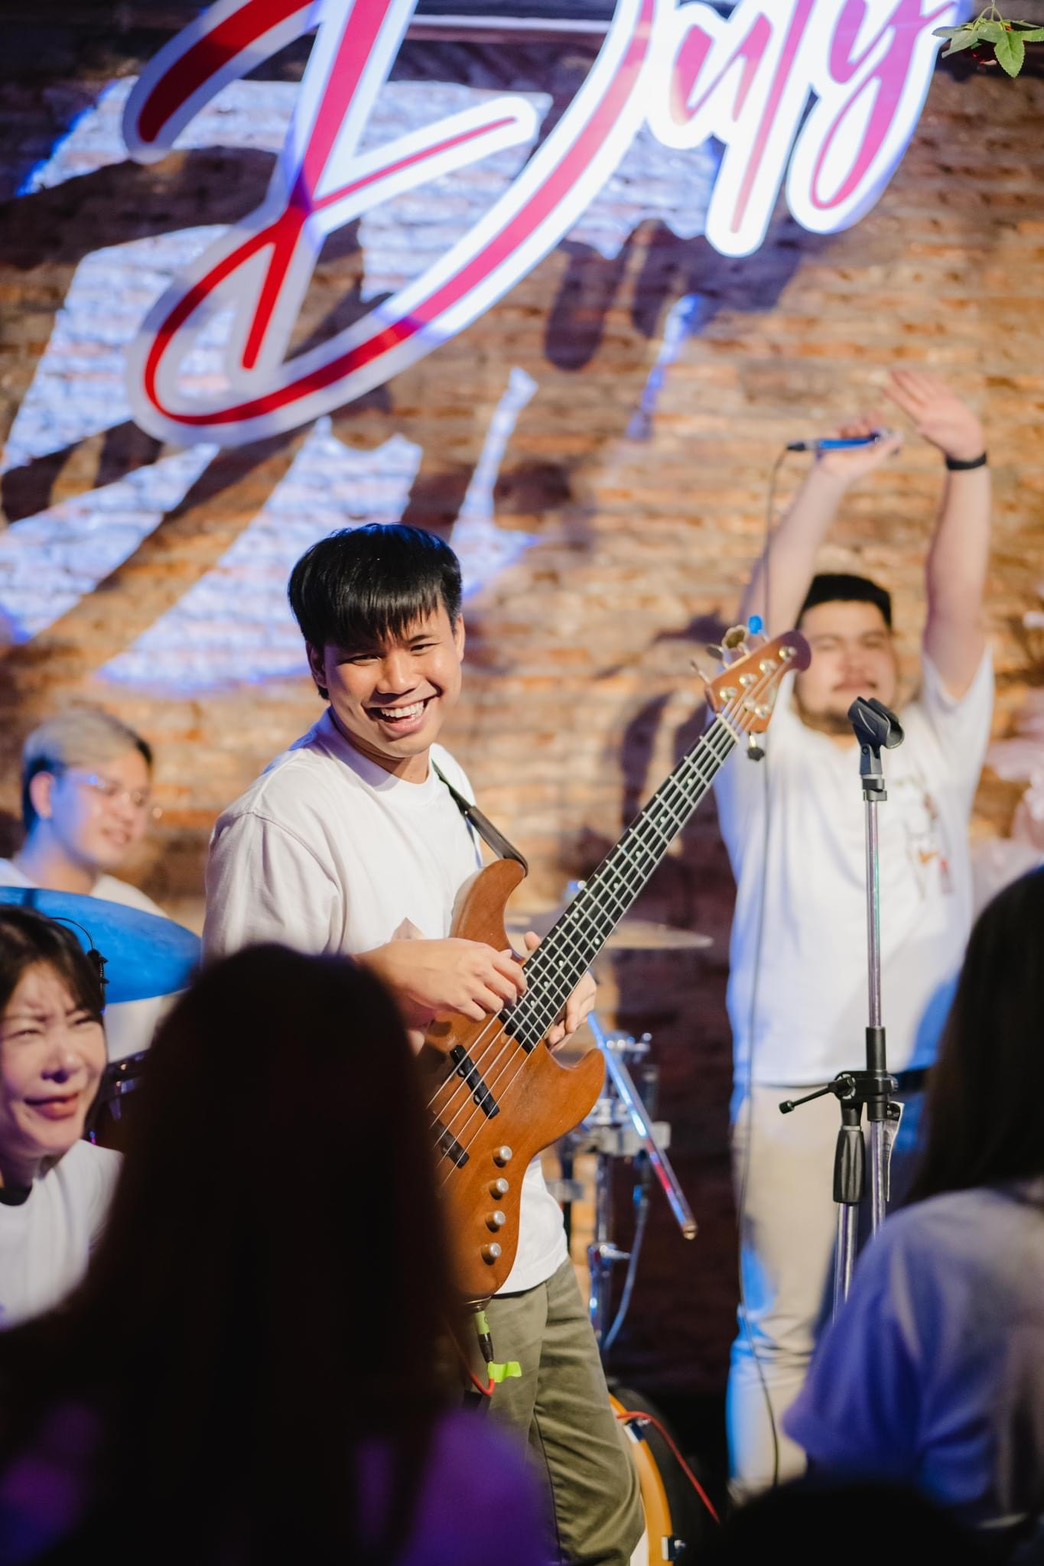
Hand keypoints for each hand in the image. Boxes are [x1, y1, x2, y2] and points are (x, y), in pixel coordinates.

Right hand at [360, 937, 526, 1027]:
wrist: (407, 964)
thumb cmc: (433, 954)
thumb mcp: (463, 946)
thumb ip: (487, 954)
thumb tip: (510, 956)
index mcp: (483, 952)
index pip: (516, 971)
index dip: (522, 985)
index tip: (521, 991)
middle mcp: (479, 968)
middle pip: (510, 991)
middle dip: (510, 1001)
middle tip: (505, 1004)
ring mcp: (469, 985)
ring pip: (497, 1006)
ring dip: (492, 1009)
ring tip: (481, 1005)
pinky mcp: (457, 1001)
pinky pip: (479, 1016)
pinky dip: (476, 1016)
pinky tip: (467, 1010)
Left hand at [519, 931, 596, 1049]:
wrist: (565, 973)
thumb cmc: (556, 965)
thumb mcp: (548, 957)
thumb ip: (539, 949)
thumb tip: (529, 936)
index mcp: (583, 981)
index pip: (580, 997)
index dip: (574, 1011)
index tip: (570, 1024)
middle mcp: (586, 997)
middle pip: (578, 1016)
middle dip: (566, 1028)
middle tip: (554, 1037)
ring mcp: (582, 1010)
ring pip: (574, 1026)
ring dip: (563, 1037)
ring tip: (550, 1044)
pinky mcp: (576, 1020)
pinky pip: (570, 1032)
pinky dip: (562, 1040)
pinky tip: (552, 1048)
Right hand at [813, 411, 903, 482]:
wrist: (835, 472)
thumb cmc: (855, 468)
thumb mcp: (876, 457)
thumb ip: (889, 446)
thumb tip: (901, 434)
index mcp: (864, 446)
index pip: (872, 430)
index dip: (877, 422)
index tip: (881, 416)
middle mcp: (853, 441)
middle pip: (863, 423)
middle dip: (870, 420)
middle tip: (876, 416)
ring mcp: (841, 437)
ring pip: (854, 423)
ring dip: (860, 425)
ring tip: (863, 430)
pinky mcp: (831, 434)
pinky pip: (843, 424)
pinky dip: (849, 426)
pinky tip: (854, 431)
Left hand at [884, 369, 983, 462]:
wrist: (968, 443)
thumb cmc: (954, 443)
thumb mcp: (943, 438)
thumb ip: (932, 432)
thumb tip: (918, 429)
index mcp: (924, 418)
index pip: (906, 404)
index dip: (895, 396)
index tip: (884, 389)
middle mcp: (929, 410)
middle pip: (913, 391)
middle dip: (903, 381)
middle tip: (891, 371)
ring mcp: (939, 404)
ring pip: (925, 387)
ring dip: (915, 378)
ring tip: (904, 370)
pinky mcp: (950, 402)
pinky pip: (940, 388)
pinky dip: (933, 380)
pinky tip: (927, 374)